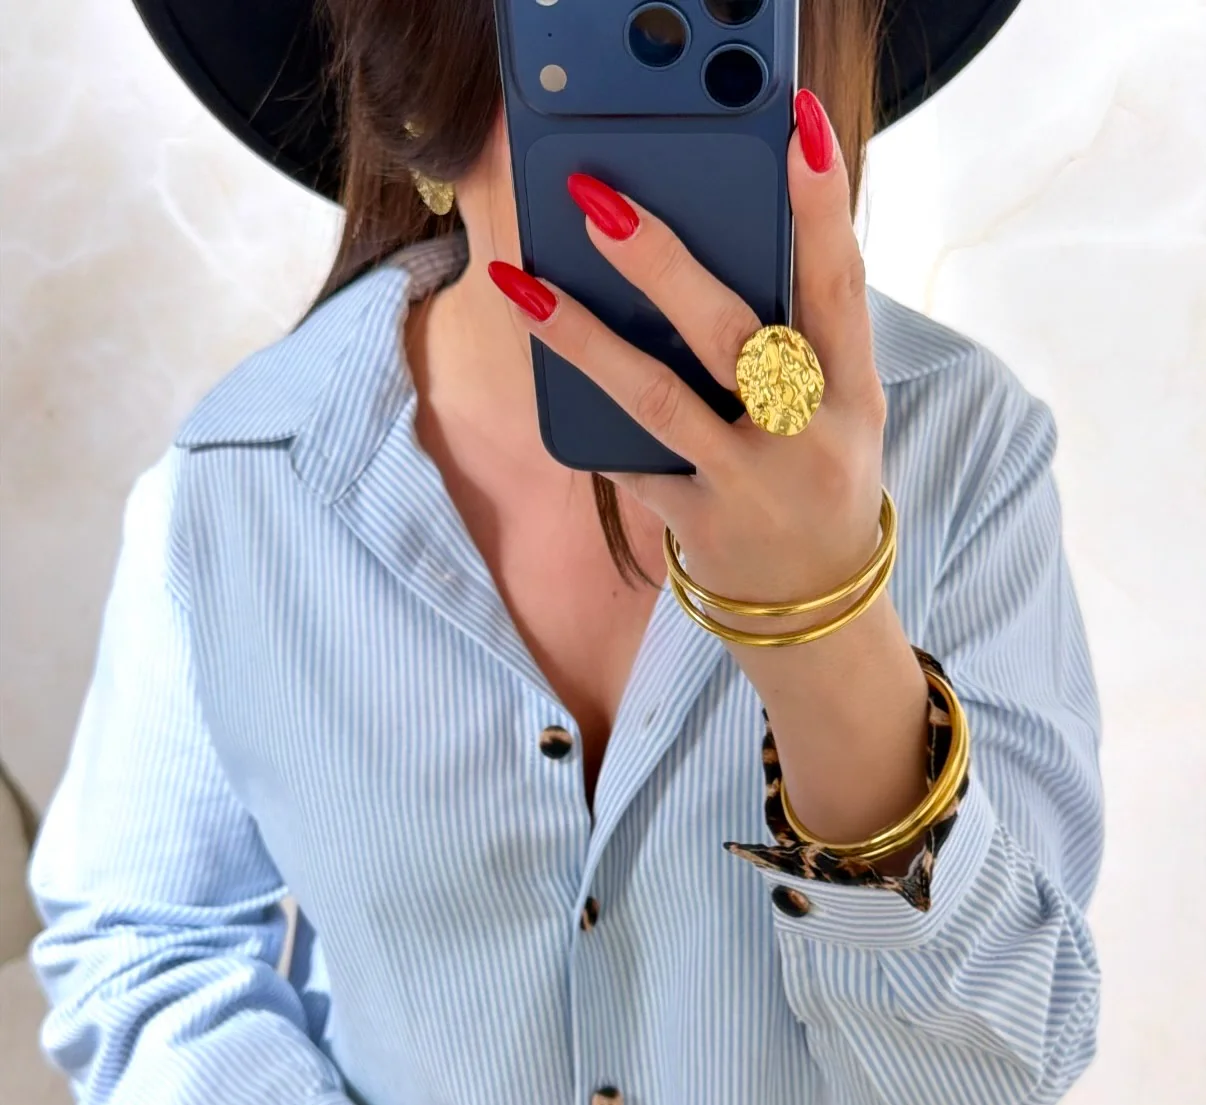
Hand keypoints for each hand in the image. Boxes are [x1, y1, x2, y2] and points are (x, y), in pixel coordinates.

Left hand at [487, 88, 886, 624]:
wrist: (818, 610)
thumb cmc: (823, 481)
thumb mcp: (843, 411)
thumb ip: (805, 341)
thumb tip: (723, 246)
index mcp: (852, 393)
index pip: (840, 287)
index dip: (822, 208)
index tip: (796, 130)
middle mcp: (804, 437)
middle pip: (732, 334)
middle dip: (663, 261)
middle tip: (599, 199)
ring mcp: (748, 485)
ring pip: (659, 398)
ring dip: (586, 338)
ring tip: (527, 284)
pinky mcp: (699, 526)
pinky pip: (632, 464)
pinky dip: (591, 419)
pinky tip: (550, 371)